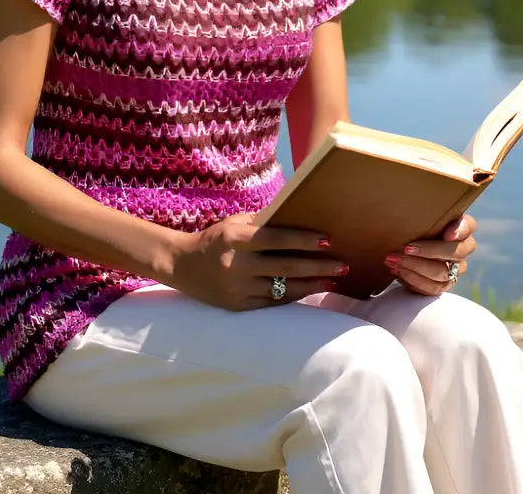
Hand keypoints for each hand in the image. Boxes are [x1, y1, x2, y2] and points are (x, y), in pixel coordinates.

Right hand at [167, 213, 347, 310]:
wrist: (180, 265)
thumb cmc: (214, 239)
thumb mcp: (234, 224)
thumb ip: (263, 223)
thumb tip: (297, 217)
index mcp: (236, 238)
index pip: (277, 239)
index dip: (304, 240)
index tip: (328, 241)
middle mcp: (237, 264)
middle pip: (286, 267)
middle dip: (317, 267)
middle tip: (343, 266)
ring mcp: (237, 288)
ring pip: (282, 288)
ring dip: (311, 285)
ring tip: (333, 281)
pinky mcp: (237, 306)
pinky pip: (271, 302)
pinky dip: (292, 296)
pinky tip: (309, 290)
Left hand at [385, 214, 476, 295]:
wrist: (406, 243)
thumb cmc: (413, 222)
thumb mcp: (417, 212)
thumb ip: (420, 207)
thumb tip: (406, 193)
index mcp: (461, 226)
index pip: (469, 225)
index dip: (460, 230)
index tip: (447, 234)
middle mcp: (463, 248)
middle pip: (455, 252)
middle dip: (428, 251)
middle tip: (406, 247)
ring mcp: (456, 268)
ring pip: (442, 272)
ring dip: (415, 267)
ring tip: (393, 260)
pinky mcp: (444, 284)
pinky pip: (433, 288)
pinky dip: (414, 280)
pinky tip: (397, 271)